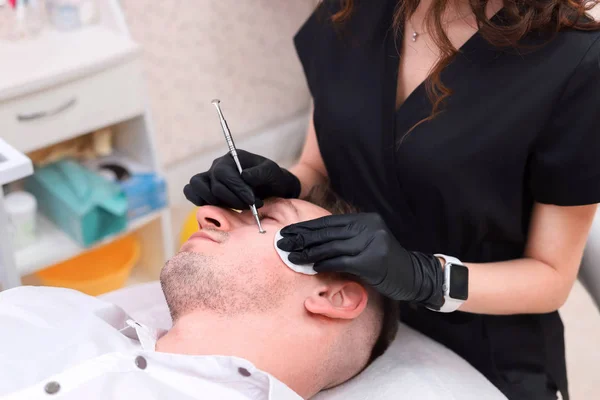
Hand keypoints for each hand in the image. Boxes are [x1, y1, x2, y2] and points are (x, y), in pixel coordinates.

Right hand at [183, 150, 300, 208]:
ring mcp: (210, 178)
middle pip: (214, 184)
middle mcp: (218, 166)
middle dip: (233, 199)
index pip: (224, 173)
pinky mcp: (206, 191)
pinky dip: (198, 199)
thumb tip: (244, 176)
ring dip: (217, 202)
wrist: (271, 189)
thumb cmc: (272, 179)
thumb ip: (261, 173)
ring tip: (236, 207)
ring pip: (197, 186)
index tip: (252, 201)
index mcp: (232, 158)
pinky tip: (216, 207)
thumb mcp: (272, 173)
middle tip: (251, 206)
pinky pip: (191, 191)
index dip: (236, 188)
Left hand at [277, 213, 444, 305]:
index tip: (287, 231)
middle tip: (281, 243)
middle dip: (301, 238)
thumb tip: (312, 241)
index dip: (306, 227)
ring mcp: (372, 243)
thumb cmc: (385, 263)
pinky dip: (324, 264)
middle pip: (327, 232)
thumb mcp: (366, 243)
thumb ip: (344, 239)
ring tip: (291, 256)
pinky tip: (311, 267)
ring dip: (308, 253)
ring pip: (331, 247)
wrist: (414, 276)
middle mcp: (369, 227)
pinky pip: (342, 261)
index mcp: (365, 219)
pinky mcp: (373, 261)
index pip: (329, 222)